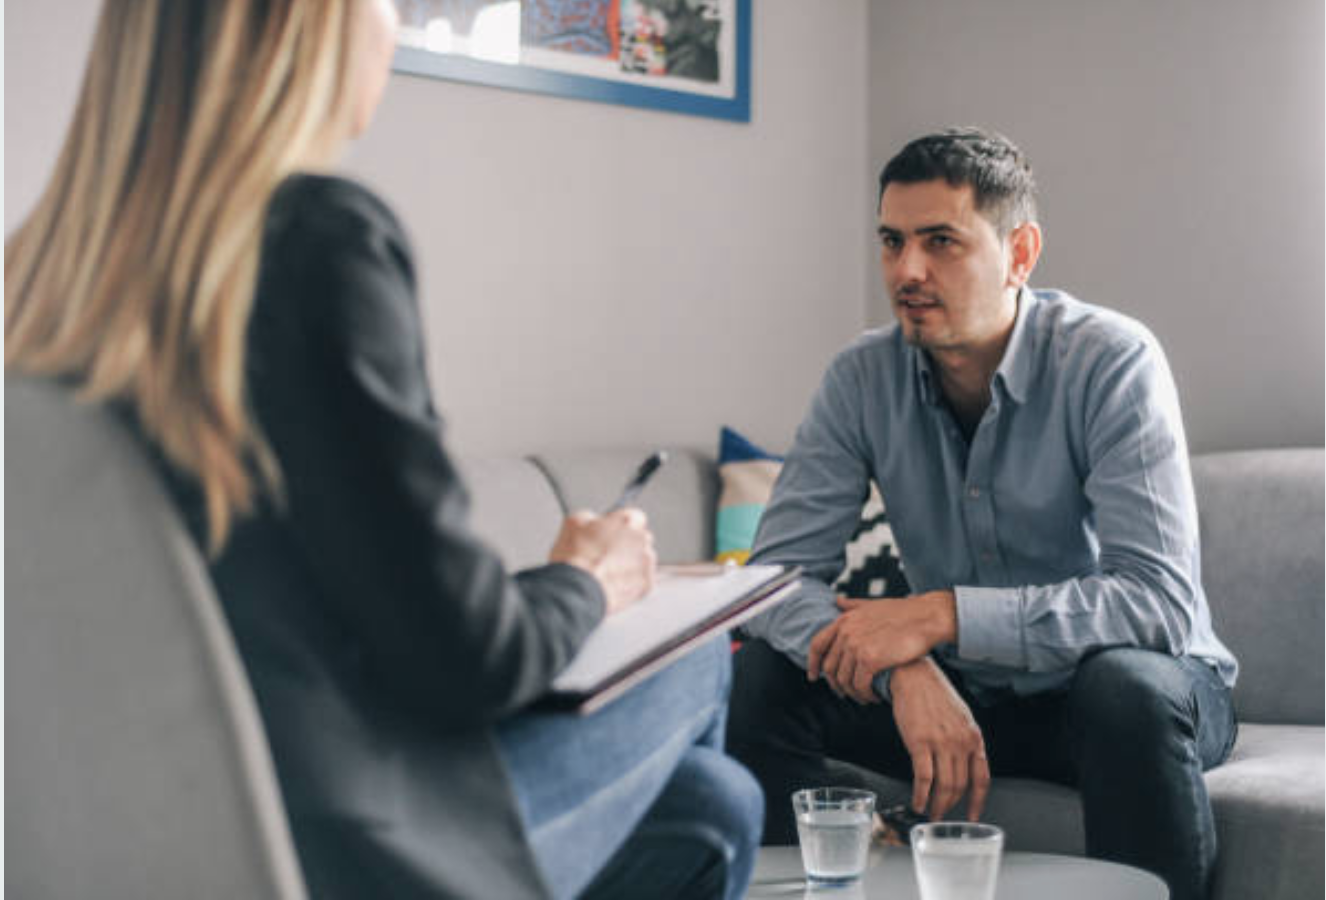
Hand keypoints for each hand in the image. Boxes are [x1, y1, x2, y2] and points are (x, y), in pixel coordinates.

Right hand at [549, 508, 656, 614]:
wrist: (577, 590)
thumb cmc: (575, 557)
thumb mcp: (574, 523)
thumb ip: (591, 517)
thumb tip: (592, 522)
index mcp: (627, 521)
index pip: (634, 517)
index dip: (621, 526)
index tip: (613, 533)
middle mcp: (642, 539)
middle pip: (640, 539)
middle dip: (627, 545)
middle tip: (607, 555)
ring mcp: (647, 563)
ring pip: (642, 561)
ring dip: (630, 564)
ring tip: (608, 573)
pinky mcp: (646, 585)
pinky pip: (642, 581)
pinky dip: (631, 583)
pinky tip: (614, 585)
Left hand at [806, 592, 957, 699]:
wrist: (927, 618)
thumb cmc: (904, 612)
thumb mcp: (872, 604)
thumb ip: (852, 605)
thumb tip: (837, 601)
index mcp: (844, 620)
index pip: (817, 645)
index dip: (812, 663)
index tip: (813, 676)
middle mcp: (846, 632)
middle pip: (830, 667)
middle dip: (835, 684)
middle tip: (845, 693)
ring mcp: (857, 646)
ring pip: (844, 679)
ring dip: (853, 692)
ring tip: (863, 697)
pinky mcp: (870, 660)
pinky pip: (860, 685)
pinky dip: (865, 694)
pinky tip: (874, 697)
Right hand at [890, 657, 989, 821]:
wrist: (914, 676)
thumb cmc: (934, 694)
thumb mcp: (960, 717)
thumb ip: (965, 742)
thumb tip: (962, 767)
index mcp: (974, 737)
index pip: (982, 778)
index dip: (977, 801)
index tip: (971, 815)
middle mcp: (961, 742)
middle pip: (960, 785)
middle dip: (951, 805)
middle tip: (942, 815)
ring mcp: (941, 743)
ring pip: (944, 785)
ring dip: (937, 805)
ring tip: (930, 813)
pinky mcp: (919, 743)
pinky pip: (923, 778)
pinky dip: (921, 795)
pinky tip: (918, 802)